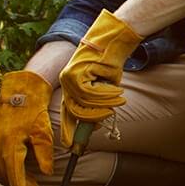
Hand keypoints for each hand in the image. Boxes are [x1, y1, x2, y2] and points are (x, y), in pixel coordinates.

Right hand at [0, 70, 54, 185]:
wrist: (22, 88)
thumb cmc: (33, 108)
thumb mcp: (43, 131)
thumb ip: (43, 153)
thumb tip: (46, 173)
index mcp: (10, 144)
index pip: (14, 172)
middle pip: (6, 171)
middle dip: (18, 183)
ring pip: (2, 164)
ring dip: (12, 175)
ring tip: (26, 184)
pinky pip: (0, 156)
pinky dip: (8, 165)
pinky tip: (16, 167)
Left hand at [59, 9, 142, 148]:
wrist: (114, 40)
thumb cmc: (111, 63)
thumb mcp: (104, 86)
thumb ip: (98, 103)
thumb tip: (96, 125)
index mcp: (70, 86)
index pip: (67, 112)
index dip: (68, 130)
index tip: (71, 145)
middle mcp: (66, 82)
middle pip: (75, 112)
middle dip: (93, 118)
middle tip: (109, 115)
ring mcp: (69, 77)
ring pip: (85, 103)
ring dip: (105, 104)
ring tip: (119, 98)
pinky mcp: (77, 72)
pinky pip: (91, 93)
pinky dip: (106, 95)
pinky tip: (116, 90)